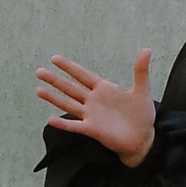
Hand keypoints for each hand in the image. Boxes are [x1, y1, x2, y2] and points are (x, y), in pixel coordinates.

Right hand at [36, 51, 156, 166]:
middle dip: (55, 80)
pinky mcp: (92, 129)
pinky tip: (50, 119)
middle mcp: (94, 100)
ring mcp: (91, 115)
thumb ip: (140, 70)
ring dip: (53, 98)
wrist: (143, 137)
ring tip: (38, 89)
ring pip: (68, 104)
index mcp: (104, 89)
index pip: (83, 75)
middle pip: (70, 88)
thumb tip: (147, 49)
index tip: (54, 58)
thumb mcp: (142, 90)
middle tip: (39, 71)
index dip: (69, 67)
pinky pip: (75, 125)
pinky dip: (63, 123)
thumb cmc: (142, 114)